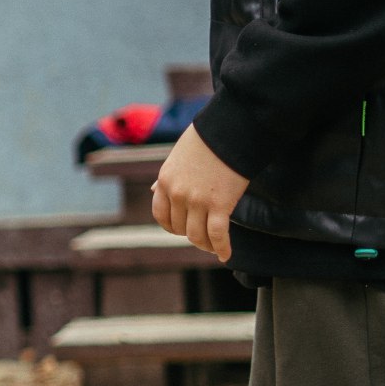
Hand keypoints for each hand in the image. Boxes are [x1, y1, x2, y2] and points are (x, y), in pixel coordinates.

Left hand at [151, 127, 247, 262]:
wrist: (230, 130)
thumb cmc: (207, 139)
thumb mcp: (178, 156)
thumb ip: (168, 176)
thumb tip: (154, 190)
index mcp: (165, 181)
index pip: (161, 215)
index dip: (171, 226)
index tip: (181, 229)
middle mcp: (177, 194)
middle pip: (179, 227)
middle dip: (191, 234)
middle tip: (204, 236)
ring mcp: (197, 201)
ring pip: (197, 235)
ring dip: (205, 245)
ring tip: (214, 248)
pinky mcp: (220, 205)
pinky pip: (217, 235)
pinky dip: (221, 248)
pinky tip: (225, 255)